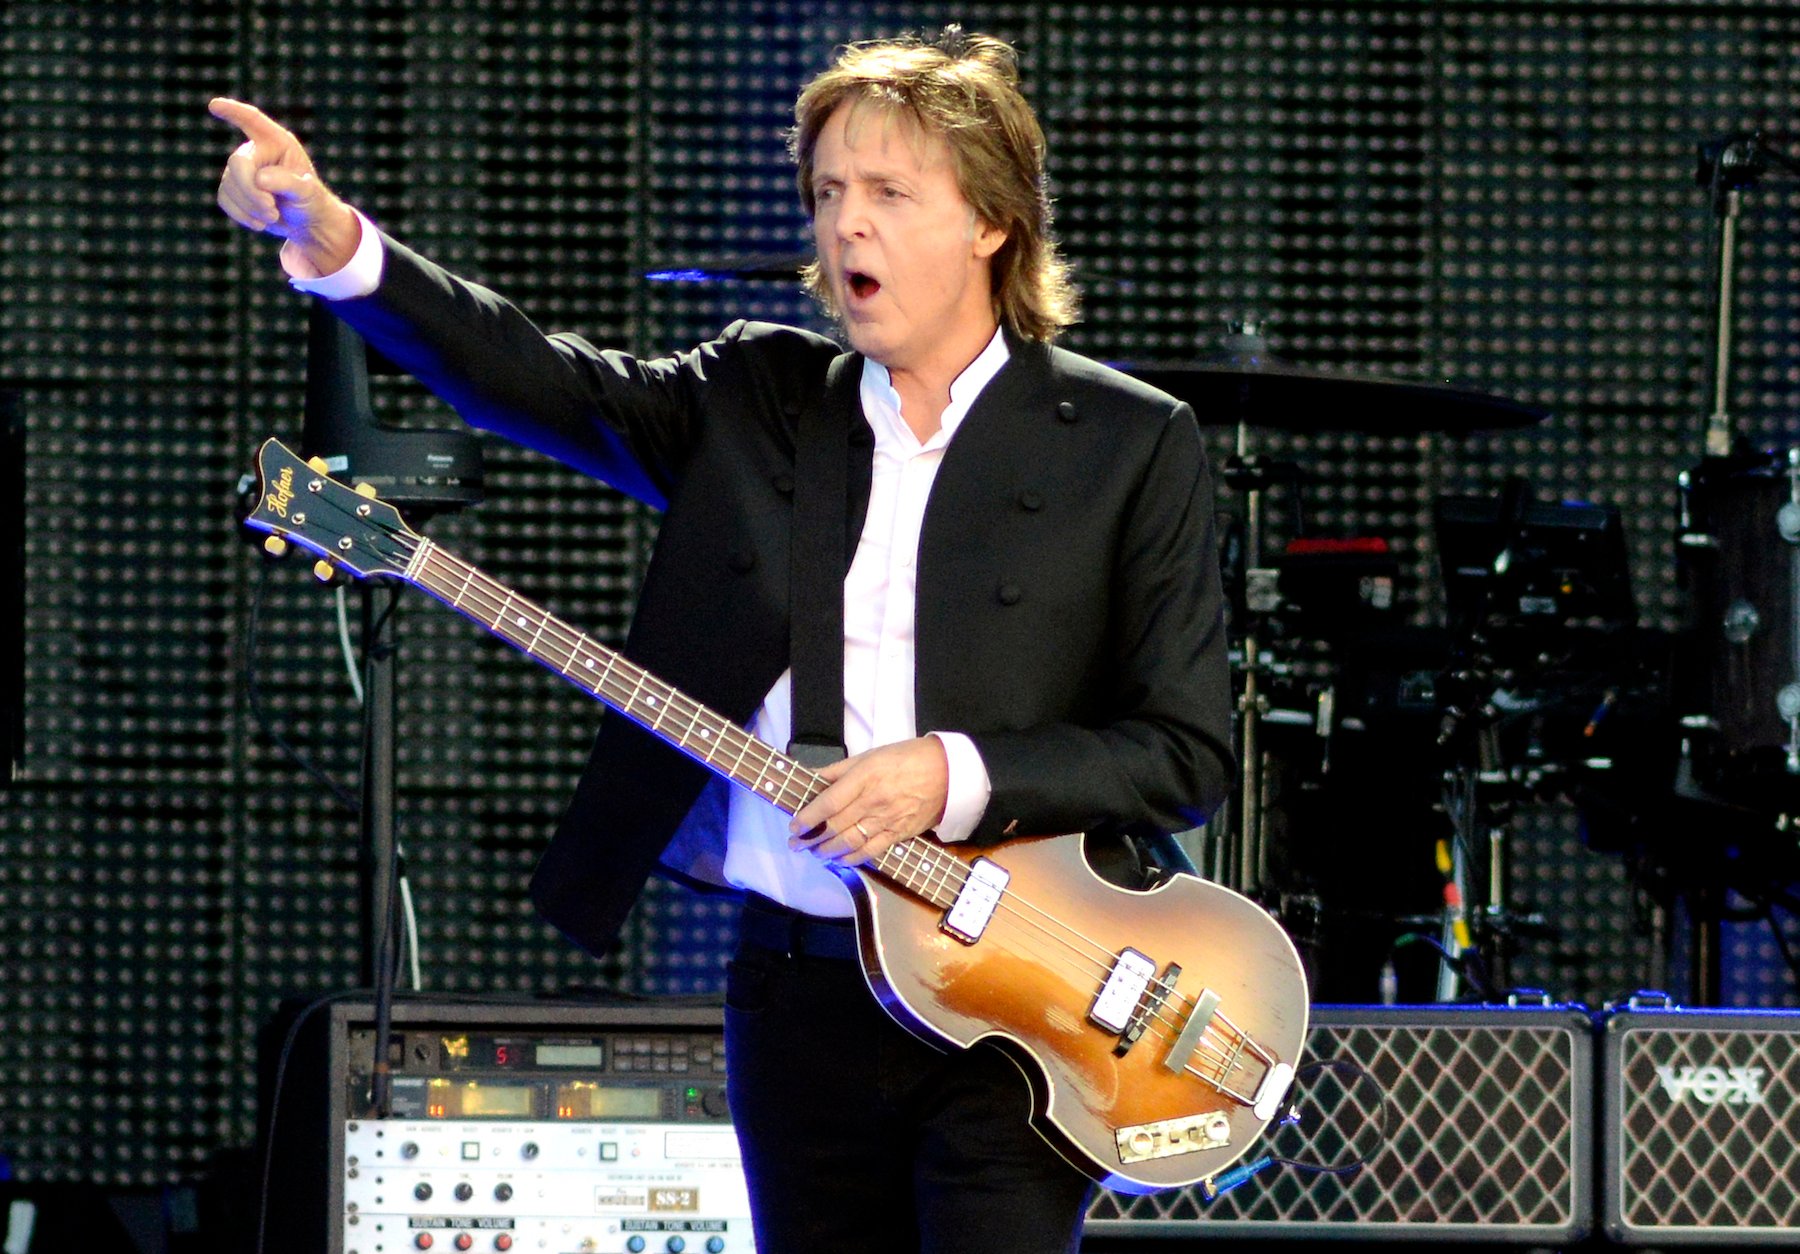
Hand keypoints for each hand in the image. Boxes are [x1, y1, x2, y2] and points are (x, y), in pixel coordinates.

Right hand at [209, 97, 359, 272]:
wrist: (305, 221)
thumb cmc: (310, 200)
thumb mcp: (308, 192)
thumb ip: (287, 182)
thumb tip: (259, 179)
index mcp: (277, 142)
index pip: (252, 120)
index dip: (233, 112)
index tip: (214, 106)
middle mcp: (255, 151)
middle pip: (238, 164)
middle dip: (251, 191)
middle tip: (272, 211)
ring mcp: (241, 168)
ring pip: (230, 186)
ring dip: (251, 208)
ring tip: (273, 216)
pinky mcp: (232, 187)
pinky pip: (224, 199)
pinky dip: (242, 215)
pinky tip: (260, 222)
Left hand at [788, 736, 948, 867]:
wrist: (947, 772)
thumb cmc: (906, 758)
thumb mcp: (869, 755)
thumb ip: (838, 770)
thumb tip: (811, 778)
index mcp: (864, 777)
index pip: (828, 802)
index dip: (808, 817)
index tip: (794, 826)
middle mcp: (874, 800)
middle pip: (835, 825)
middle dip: (811, 838)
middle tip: (796, 844)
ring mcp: (887, 819)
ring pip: (850, 841)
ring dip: (827, 851)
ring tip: (814, 853)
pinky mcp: (899, 833)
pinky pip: (872, 851)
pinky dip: (852, 858)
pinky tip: (839, 860)